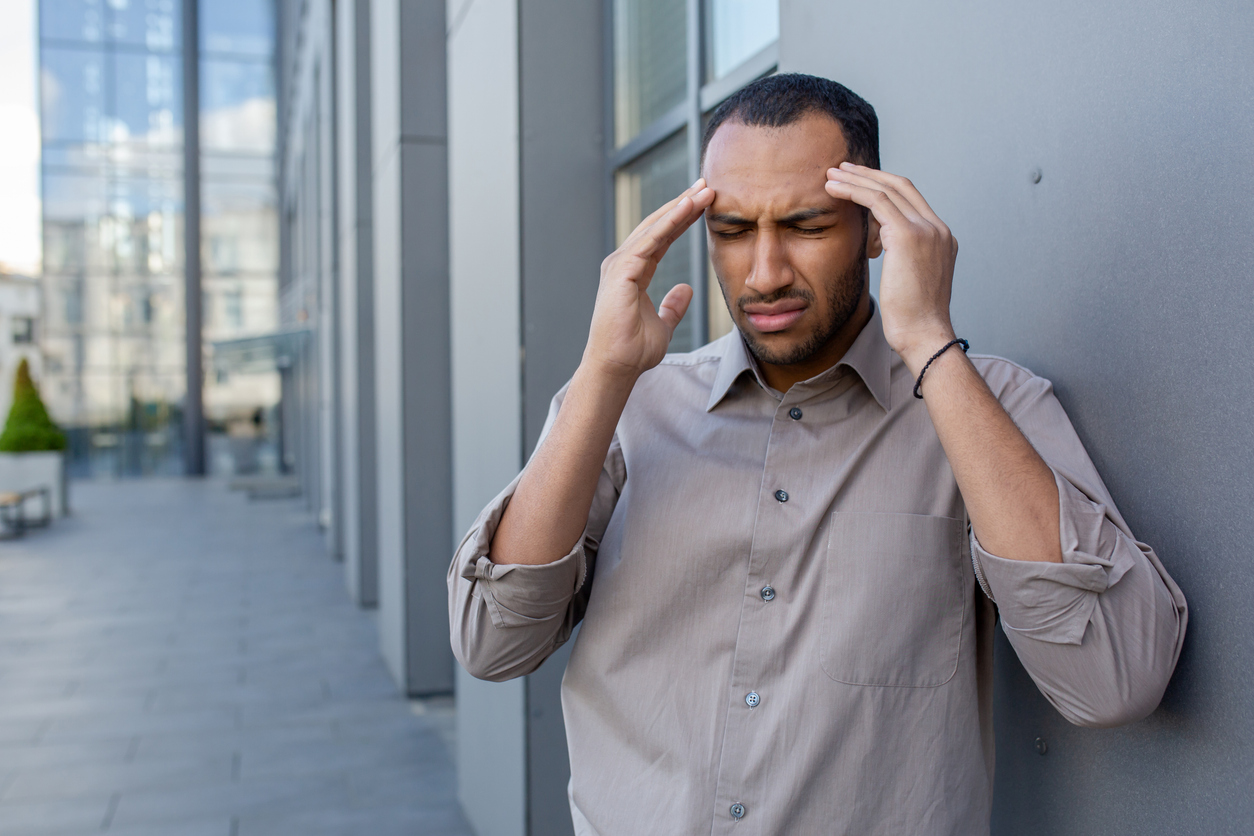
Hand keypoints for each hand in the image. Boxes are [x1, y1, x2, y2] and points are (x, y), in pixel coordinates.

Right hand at [582, 179, 715, 381]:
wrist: (616, 366)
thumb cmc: (633, 350)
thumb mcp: (662, 325)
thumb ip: (673, 306)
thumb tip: (686, 290)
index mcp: (633, 271)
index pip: (662, 237)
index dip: (683, 219)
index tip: (704, 203)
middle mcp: (624, 262)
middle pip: (658, 225)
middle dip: (683, 204)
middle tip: (707, 185)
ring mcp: (620, 264)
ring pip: (655, 227)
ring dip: (680, 207)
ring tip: (704, 190)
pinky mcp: (621, 270)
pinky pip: (650, 240)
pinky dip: (669, 222)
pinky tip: (687, 207)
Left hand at [824, 163, 957, 371]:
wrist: (924, 335)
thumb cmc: (912, 319)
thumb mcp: (909, 281)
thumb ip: (900, 257)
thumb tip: (879, 246)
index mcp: (941, 238)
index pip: (911, 200)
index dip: (883, 187)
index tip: (859, 183)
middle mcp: (938, 229)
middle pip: (901, 186)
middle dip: (869, 175)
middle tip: (841, 168)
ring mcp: (927, 230)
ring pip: (887, 189)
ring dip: (856, 179)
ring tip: (830, 175)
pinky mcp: (909, 235)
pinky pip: (876, 201)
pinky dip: (853, 191)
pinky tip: (832, 189)